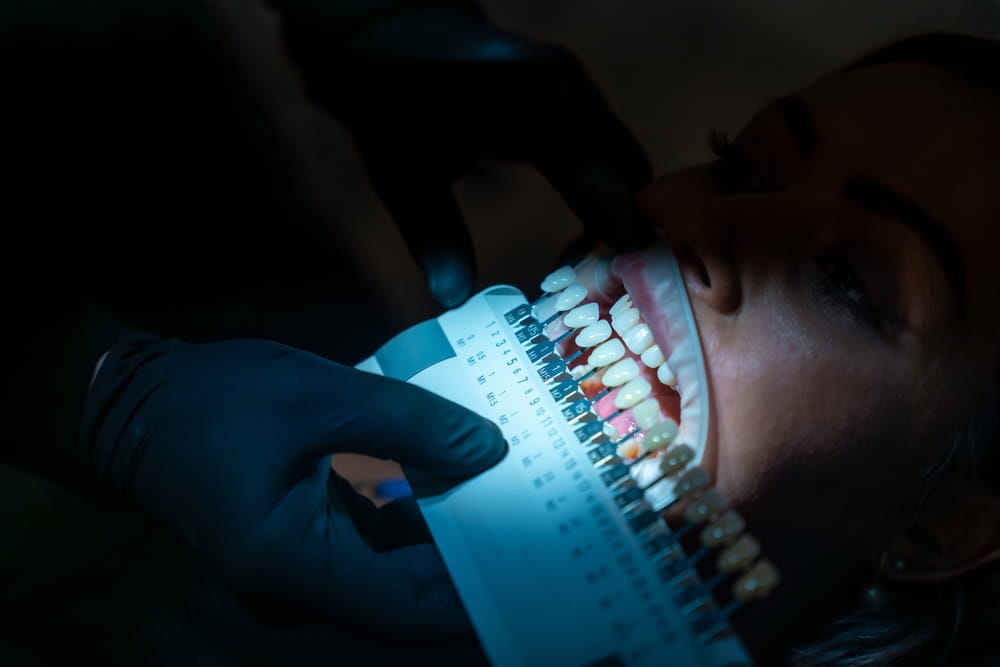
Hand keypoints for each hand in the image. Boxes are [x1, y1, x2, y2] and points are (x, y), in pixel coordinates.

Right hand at [79, 334, 506, 636]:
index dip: (479, 602)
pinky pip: (377, 545)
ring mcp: (303, 569)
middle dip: (477, 563)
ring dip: (452, 537)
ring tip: (515, 502)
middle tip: (546, 532)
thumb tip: (492, 449)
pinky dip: (419, 520)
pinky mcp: (307, 542)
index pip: (408, 612)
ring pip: (398, 572)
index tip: (542, 580)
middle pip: (411, 596)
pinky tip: (457, 482)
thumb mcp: (317, 396)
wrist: (131, 403)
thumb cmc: (212, 401)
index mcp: (292, 567)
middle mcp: (300, 586)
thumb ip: (411, 423)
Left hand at [281, 0, 653, 306]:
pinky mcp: (575, 99)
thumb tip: (454, 299)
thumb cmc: (394, 99)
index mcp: (537, 104)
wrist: (391, 38)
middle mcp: (571, 91)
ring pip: (626, 163)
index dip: (622, 238)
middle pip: (630, 174)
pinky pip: (610, 152)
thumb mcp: (400, 169)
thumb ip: (431, 231)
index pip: (604, 181)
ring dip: (615, 214)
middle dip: (622, 231)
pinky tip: (576, 233)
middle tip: (592, 288)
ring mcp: (578, 90)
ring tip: (577, 267)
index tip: (627, 289)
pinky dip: (605, 194)